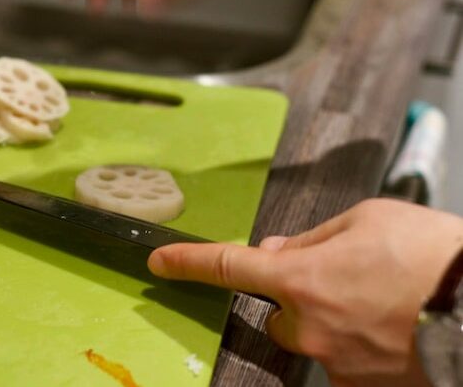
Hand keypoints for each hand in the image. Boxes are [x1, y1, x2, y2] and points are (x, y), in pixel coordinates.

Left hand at [147, 199, 462, 385]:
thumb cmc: (431, 257)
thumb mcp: (368, 220)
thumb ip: (313, 238)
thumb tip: (277, 249)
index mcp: (300, 278)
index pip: (226, 266)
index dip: (188, 262)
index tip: (159, 262)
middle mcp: (307, 327)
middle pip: (278, 314)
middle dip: (298, 299)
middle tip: (350, 282)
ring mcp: (335, 363)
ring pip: (315, 338)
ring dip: (336, 322)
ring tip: (385, 304)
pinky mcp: (362, 385)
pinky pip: (347, 360)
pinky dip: (363, 344)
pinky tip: (395, 327)